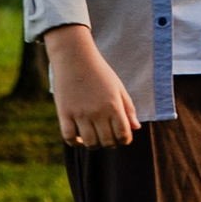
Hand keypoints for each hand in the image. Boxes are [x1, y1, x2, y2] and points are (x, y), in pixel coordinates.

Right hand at [46, 25, 136, 150]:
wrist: (74, 56)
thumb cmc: (99, 71)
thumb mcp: (118, 87)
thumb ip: (128, 108)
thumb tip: (136, 128)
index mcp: (114, 106)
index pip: (124, 135)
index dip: (124, 139)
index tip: (121, 135)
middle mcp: (98, 112)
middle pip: (107, 142)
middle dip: (110, 143)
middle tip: (107, 136)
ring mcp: (80, 114)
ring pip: (90, 143)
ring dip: (94, 144)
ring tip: (94, 136)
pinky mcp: (64, 113)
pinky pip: (69, 138)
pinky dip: (75, 142)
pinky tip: (79, 136)